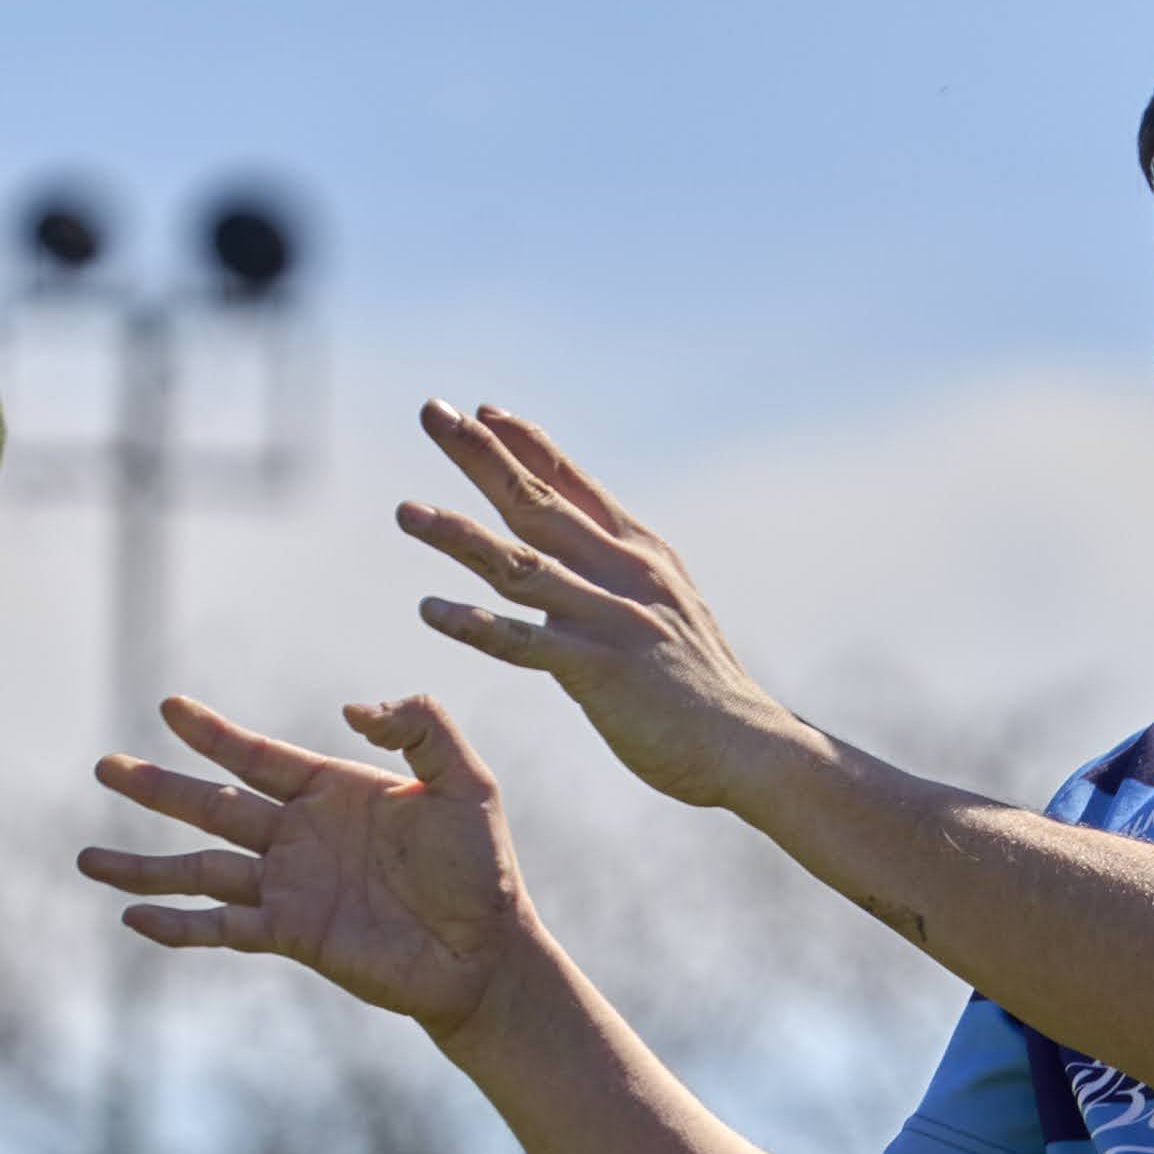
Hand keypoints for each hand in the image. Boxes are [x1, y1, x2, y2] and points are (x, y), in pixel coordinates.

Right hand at [77, 691, 531, 1036]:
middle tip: (104, 766)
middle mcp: (299, 836)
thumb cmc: (482, 867)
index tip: (169, 707)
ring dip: (143, 865)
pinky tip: (133, 918)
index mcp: (331, 792)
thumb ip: (420, 726)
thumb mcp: (465, 780)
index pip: (257, 755)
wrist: (487, 952)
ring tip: (85, 859)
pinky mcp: (291, 935)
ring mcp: (289, 887)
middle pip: (211, 805)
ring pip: (200, 869)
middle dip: (157, 788)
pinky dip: (178, 925)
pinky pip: (222, 926)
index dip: (213, 733)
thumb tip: (350, 709)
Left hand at [398, 400, 814, 811]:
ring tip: (405, 512)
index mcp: (641, 552)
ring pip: (519, 564)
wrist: (748, 743)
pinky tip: (429, 610)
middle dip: (480, 455)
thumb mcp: (667, 606)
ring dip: (458, 534)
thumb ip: (619, 573)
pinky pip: (522, 643)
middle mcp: (624, 571)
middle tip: (432, 412)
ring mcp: (611, 618)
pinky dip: (473, 625)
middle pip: (537, 502)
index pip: (573, 483)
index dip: (525, 444)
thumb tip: (570, 554)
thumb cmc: (701, 684)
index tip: (481, 410)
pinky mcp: (599, 670)